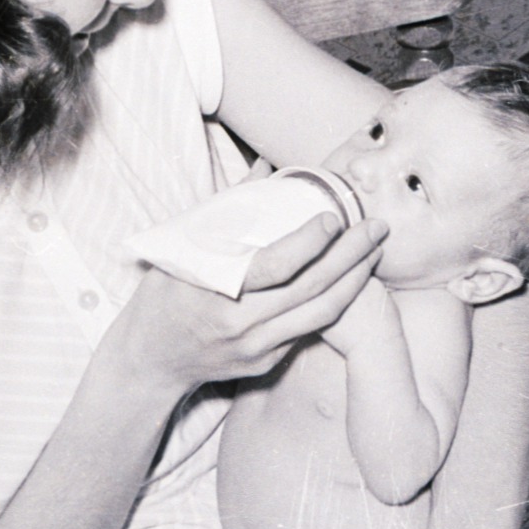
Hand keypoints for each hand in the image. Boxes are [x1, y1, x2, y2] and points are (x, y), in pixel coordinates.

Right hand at [108, 215, 387, 396]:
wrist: (151, 359)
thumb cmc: (164, 294)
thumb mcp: (182, 248)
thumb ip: (226, 208)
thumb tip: (265, 166)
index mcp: (216, 290)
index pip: (274, 267)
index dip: (309, 244)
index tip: (333, 219)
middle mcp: (240, 323)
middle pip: (310, 289)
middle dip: (351, 256)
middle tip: (377, 227)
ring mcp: (256, 347)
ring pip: (321, 314)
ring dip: (355, 281)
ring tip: (374, 252)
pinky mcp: (266, 362)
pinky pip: (309, 329)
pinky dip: (334, 302)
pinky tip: (350, 280)